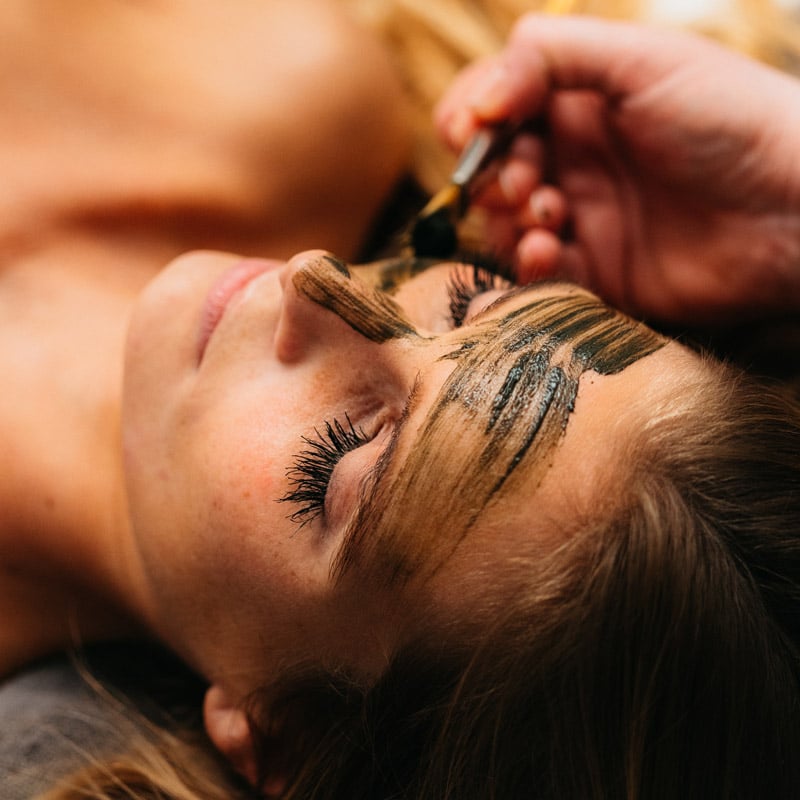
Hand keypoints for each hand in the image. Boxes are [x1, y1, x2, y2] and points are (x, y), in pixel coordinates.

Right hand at [436, 15, 799, 323]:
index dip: (469, 118)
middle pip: (490, 170)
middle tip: (530, 182)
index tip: (473, 132)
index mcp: (578, 101)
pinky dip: (530, 263)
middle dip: (494, 175)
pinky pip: (537, 272)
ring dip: (510, 220)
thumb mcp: (642, 60)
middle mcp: (573, 158)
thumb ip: (549, 57)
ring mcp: (583, 217)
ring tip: (548, 215)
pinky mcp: (595, 272)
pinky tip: (550, 252)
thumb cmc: (730, 119)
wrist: (796, 210)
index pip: (493, 106)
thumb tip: (478, 103)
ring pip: (505, 224)